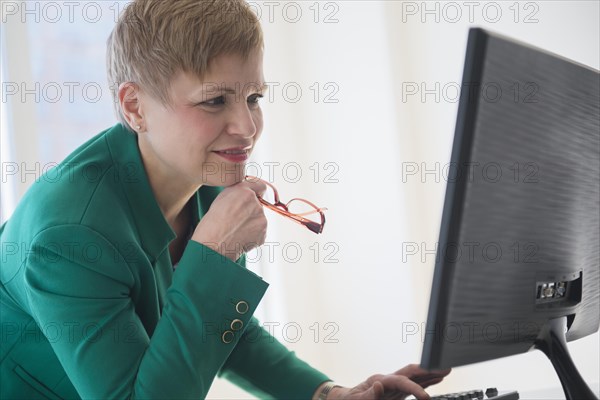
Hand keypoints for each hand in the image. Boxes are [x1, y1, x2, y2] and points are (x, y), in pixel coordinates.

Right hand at [191, 179, 266, 260]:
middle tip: (235, 220)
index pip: (260, 186)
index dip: (256, 192)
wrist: (213, 245)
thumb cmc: (212, 223)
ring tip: (235, 230)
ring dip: (251, 223)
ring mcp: (261, 219)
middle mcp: (256, 203)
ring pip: (258, 219)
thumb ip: (237, 192)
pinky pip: (259, 232)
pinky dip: (252, 235)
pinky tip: (239, 237)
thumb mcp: (221, 198)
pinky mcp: (263, 233)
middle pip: (258, 204)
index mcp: (244, 192)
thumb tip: (246, 192)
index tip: (253, 197)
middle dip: (250, 211)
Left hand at [325, 364, 450, 399]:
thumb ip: (367, 394)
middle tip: (444, 369)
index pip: (401, 381)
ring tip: (446, 371)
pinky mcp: (396, 392)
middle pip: (410, 372)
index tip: (426, 397)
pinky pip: (413, 385)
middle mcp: (388, 380)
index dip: (414, 388)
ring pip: (414, 376)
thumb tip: (378, 384)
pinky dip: (425, 382)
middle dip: (427, 370)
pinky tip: (436, 380)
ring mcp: (393, 385)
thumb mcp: (354, 399)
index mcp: (379, 380)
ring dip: (430, 374)